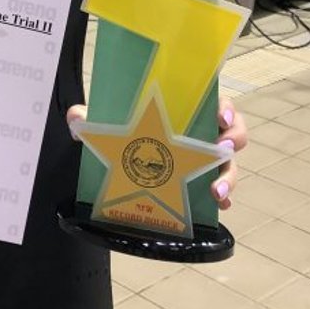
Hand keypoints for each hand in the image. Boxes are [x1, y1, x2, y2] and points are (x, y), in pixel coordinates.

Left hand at [66, 100, 246, 210]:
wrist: (118, 163)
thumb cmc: (120, 132)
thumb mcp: (104, 123)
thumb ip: (87, 117)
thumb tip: (76, 119)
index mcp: (183, 111)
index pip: (214, 101)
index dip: (225, 107)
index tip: (220, 115)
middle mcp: (199, 134)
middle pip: (231, 133)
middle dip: (233, 139)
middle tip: (221, 148)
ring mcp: (203, 161)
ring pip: (229, 166)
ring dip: (229, 177)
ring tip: (215, 190)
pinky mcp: (200, 185)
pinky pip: (221, 192)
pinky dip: (223, 199)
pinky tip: (218, 207)